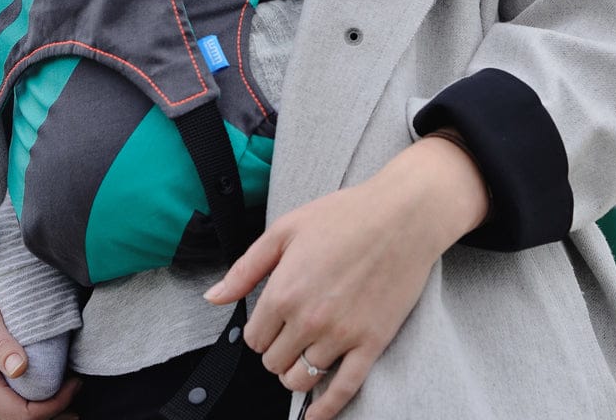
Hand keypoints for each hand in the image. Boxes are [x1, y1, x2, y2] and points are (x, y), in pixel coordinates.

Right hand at [0, 274, 80, 419]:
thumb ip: (2, 342)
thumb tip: (22, 368)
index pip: (22, 415)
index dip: (54, 404)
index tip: (75, 381)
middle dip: (52, 411)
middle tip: (77, 385)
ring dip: (39, 413)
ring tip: (65, 391)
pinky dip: (22, 411)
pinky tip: (41, 394)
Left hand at [204, 135, 488, 419]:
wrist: (401, 216)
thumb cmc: (344, 216)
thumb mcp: (286, 228)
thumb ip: (246, 267)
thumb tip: (214, 296)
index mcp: (284, 291)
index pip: (254, 338)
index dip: (260, 331)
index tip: (271, 321)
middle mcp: (308, 319)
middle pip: (274, 362)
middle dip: (276, 351)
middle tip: (288, 334)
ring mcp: (341, 334)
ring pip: (301, 379)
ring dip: (295, 373)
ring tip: (302, 356)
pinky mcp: (371, 343)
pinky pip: (342, 389)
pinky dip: (326, 408)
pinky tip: (315, 413)